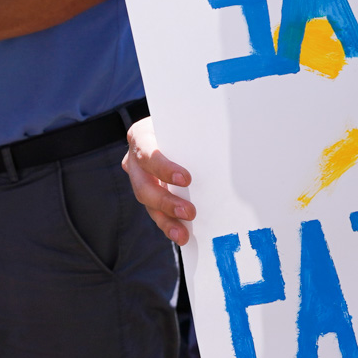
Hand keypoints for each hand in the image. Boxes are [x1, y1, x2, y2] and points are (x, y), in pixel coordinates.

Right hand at [124, 116, 195, 243]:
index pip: (148, 153)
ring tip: (183, 235)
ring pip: (148, 203)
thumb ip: (194, 133)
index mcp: (141, 135)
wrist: (172, 127)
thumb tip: (223, 146)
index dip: (164, 168)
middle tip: (190, 212)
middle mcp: (134, 159)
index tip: (186, 180)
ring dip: (166, 220)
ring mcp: (138, 177)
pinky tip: (181, 234)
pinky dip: (168, 223)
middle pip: (144, 185)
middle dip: (167, 202)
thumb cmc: (183, 123)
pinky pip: (155, 211)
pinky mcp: (148, 192)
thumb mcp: (186, 122)